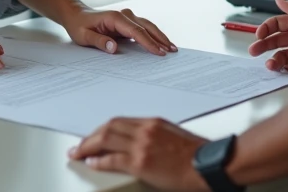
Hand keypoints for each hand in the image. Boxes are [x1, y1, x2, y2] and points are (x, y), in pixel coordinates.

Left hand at [62, 8, 176, 56]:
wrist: (76, 15)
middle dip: (160, 38)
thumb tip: (114, 48)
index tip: (159, 52)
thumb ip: (99, 42)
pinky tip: (161, 43)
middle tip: (172, 50)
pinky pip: (143, 29)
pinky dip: (153, 35)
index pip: (136, 31)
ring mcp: (127, 18)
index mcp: (115, 18)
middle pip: (146, 27)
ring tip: (172, 47)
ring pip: (148, 26)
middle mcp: (124, 15)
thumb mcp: (84, 36)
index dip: (148, 42)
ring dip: (160, 36)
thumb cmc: (79, 26)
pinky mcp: (128, 23)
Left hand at [69, 117, 208, 190]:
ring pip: (106, 139)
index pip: (119, 121)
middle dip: (91, 136)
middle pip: (109, 127)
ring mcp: (142, 145)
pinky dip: (99, 160)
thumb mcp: (173, 136)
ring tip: (78, 153)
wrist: (209, 165)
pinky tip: (91, 162)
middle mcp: (145, 130)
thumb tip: (137, 143)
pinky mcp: (141, 162)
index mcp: (152, 123)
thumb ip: (154, 136)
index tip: (94, 136)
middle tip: (80, 145)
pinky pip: (112, 159)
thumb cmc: (197, 155)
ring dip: (88, 146)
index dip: (102, 129)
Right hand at [248, 0, 287, 72]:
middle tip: (254, 50)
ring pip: (281, 54)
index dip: (267, 27)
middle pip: (277, 39)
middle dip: (264, 44)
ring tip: (269, 63)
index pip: (279, 22)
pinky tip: (278, 68)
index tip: (260, 34)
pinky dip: (282, 68)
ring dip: (272, 58)